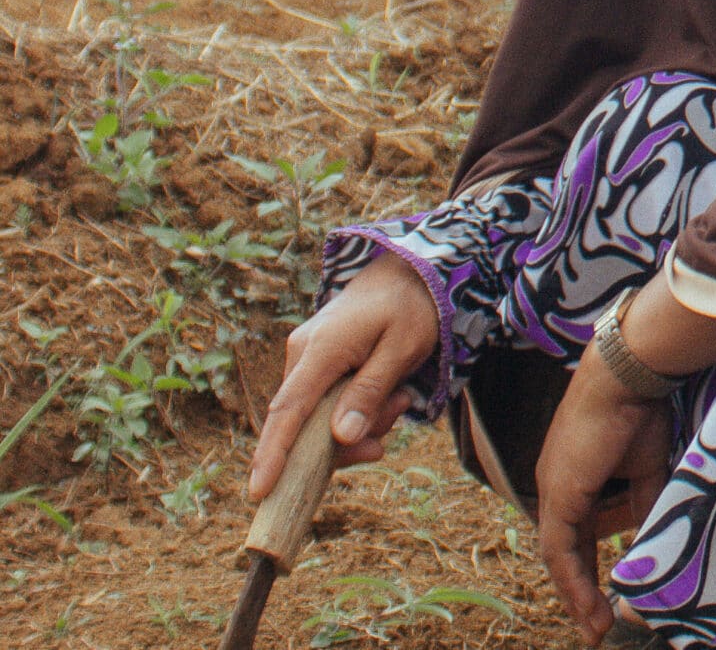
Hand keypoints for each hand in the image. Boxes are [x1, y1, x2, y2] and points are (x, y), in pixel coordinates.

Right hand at [249, 255, 438, 501]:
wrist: (407, 272)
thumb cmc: (409, 308)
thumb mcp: (402, 349)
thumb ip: (370, 391)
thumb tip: (340, 437)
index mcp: (320, 350)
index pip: (287, 410)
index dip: (272, 454)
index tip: (258, 492)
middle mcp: (302, 355)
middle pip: (305, 424)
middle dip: (347, 439)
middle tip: (395, 418)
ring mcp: (305, 360)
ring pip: (319, 419)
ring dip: (361, 422)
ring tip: (401, 396)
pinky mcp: (315, 366)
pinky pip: (326, 406)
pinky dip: (356, 412)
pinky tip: (391, 397)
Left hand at [537, 352, 675, 646]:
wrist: (628, 377)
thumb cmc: (642, 408)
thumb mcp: (648, 465)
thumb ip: (646, 502)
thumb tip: (656, 535)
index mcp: (575, 476)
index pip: (579, 532)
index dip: (592, 566)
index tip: (609, 595)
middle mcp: (557, 485)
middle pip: (564, 551)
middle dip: (580, 591)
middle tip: (598, 624)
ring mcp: (553, 491)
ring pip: (558, 556)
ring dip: (576, 595)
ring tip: (596, 626)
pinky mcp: (559, 494)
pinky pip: (560, 549)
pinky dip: (573, 580)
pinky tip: (590, 605)